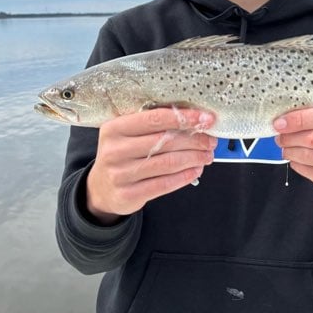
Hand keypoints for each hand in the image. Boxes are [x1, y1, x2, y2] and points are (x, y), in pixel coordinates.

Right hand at [86, 108, 216, 223]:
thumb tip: (193, 119)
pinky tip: (196, 170)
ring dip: (194, 158)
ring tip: (207, 155)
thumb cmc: (122, 155)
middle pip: (165, 141)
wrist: (101, 188)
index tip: (205, 119)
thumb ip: (152, 125)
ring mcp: (120, 174)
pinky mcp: (128, 194)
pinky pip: (164, 184)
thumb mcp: (126, 135)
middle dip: (194, 140)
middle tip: (211, 140)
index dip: (184, 118)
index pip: (155, 119)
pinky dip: (185, 176)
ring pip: (168, 163)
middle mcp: (115, 150)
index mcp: (115, 128)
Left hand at [274, 107, 312, 218]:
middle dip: (291, 136)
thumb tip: (288, 117)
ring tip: (285, 148)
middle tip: (280, 136)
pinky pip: (310, 171)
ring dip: (291, 150)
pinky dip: (297, 164)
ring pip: (311, 155)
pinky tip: (295, 160)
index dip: (300, 118)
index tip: (281, 121)